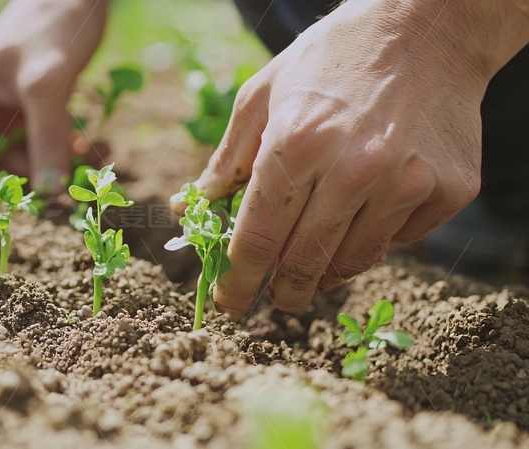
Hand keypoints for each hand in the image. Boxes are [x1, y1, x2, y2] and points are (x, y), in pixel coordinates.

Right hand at [0, 0, 106, 192]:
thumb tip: (51, 192)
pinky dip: (72, 146)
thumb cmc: (54, 24)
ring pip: (32, 153)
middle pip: (3, 161)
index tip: (30, 201)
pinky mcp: (37, 103)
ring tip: (100, 158)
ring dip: (63, 162)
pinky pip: (49, 137)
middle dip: (41, 173)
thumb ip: (48, 139)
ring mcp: (11, 103)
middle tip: (79, 183)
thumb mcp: (49, 84)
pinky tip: (100, 144)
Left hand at [177, 0, 528, 315]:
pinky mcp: (449, 189)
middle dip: (283, 293)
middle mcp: (355, 168)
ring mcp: (407, 181)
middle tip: (277, 300)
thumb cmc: (331, 59)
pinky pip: (400, 239)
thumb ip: (226, 160)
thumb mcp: (263, 95)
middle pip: (304, 262)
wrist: (428, 27)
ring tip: (315, 265)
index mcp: (298, 143)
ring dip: (326, 273)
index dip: (238, 280)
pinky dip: (376, 238)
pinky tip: (369, 211)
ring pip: (353, 261)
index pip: (258, 237)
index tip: (229, 304)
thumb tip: (190, 209)